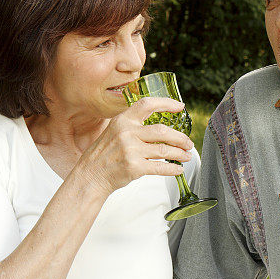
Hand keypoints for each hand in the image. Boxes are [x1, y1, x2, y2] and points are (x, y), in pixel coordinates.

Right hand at [74, 97, 193, 196]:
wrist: (91, 175)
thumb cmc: (104, 154)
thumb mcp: (114, 131)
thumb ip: (133, 126)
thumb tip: (160, 126)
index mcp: (123, 120)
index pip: (147, 104)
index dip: (166, 103)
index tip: (180, 107)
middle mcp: (127, 133)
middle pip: (163, 131)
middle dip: (180, 138)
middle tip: (188, 143)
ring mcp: (130, 150)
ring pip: (164, 150)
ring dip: (180, 154)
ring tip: (186, 156)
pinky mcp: (134, 167)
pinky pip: (160, 167)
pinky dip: (173, 169)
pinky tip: (178, 169)